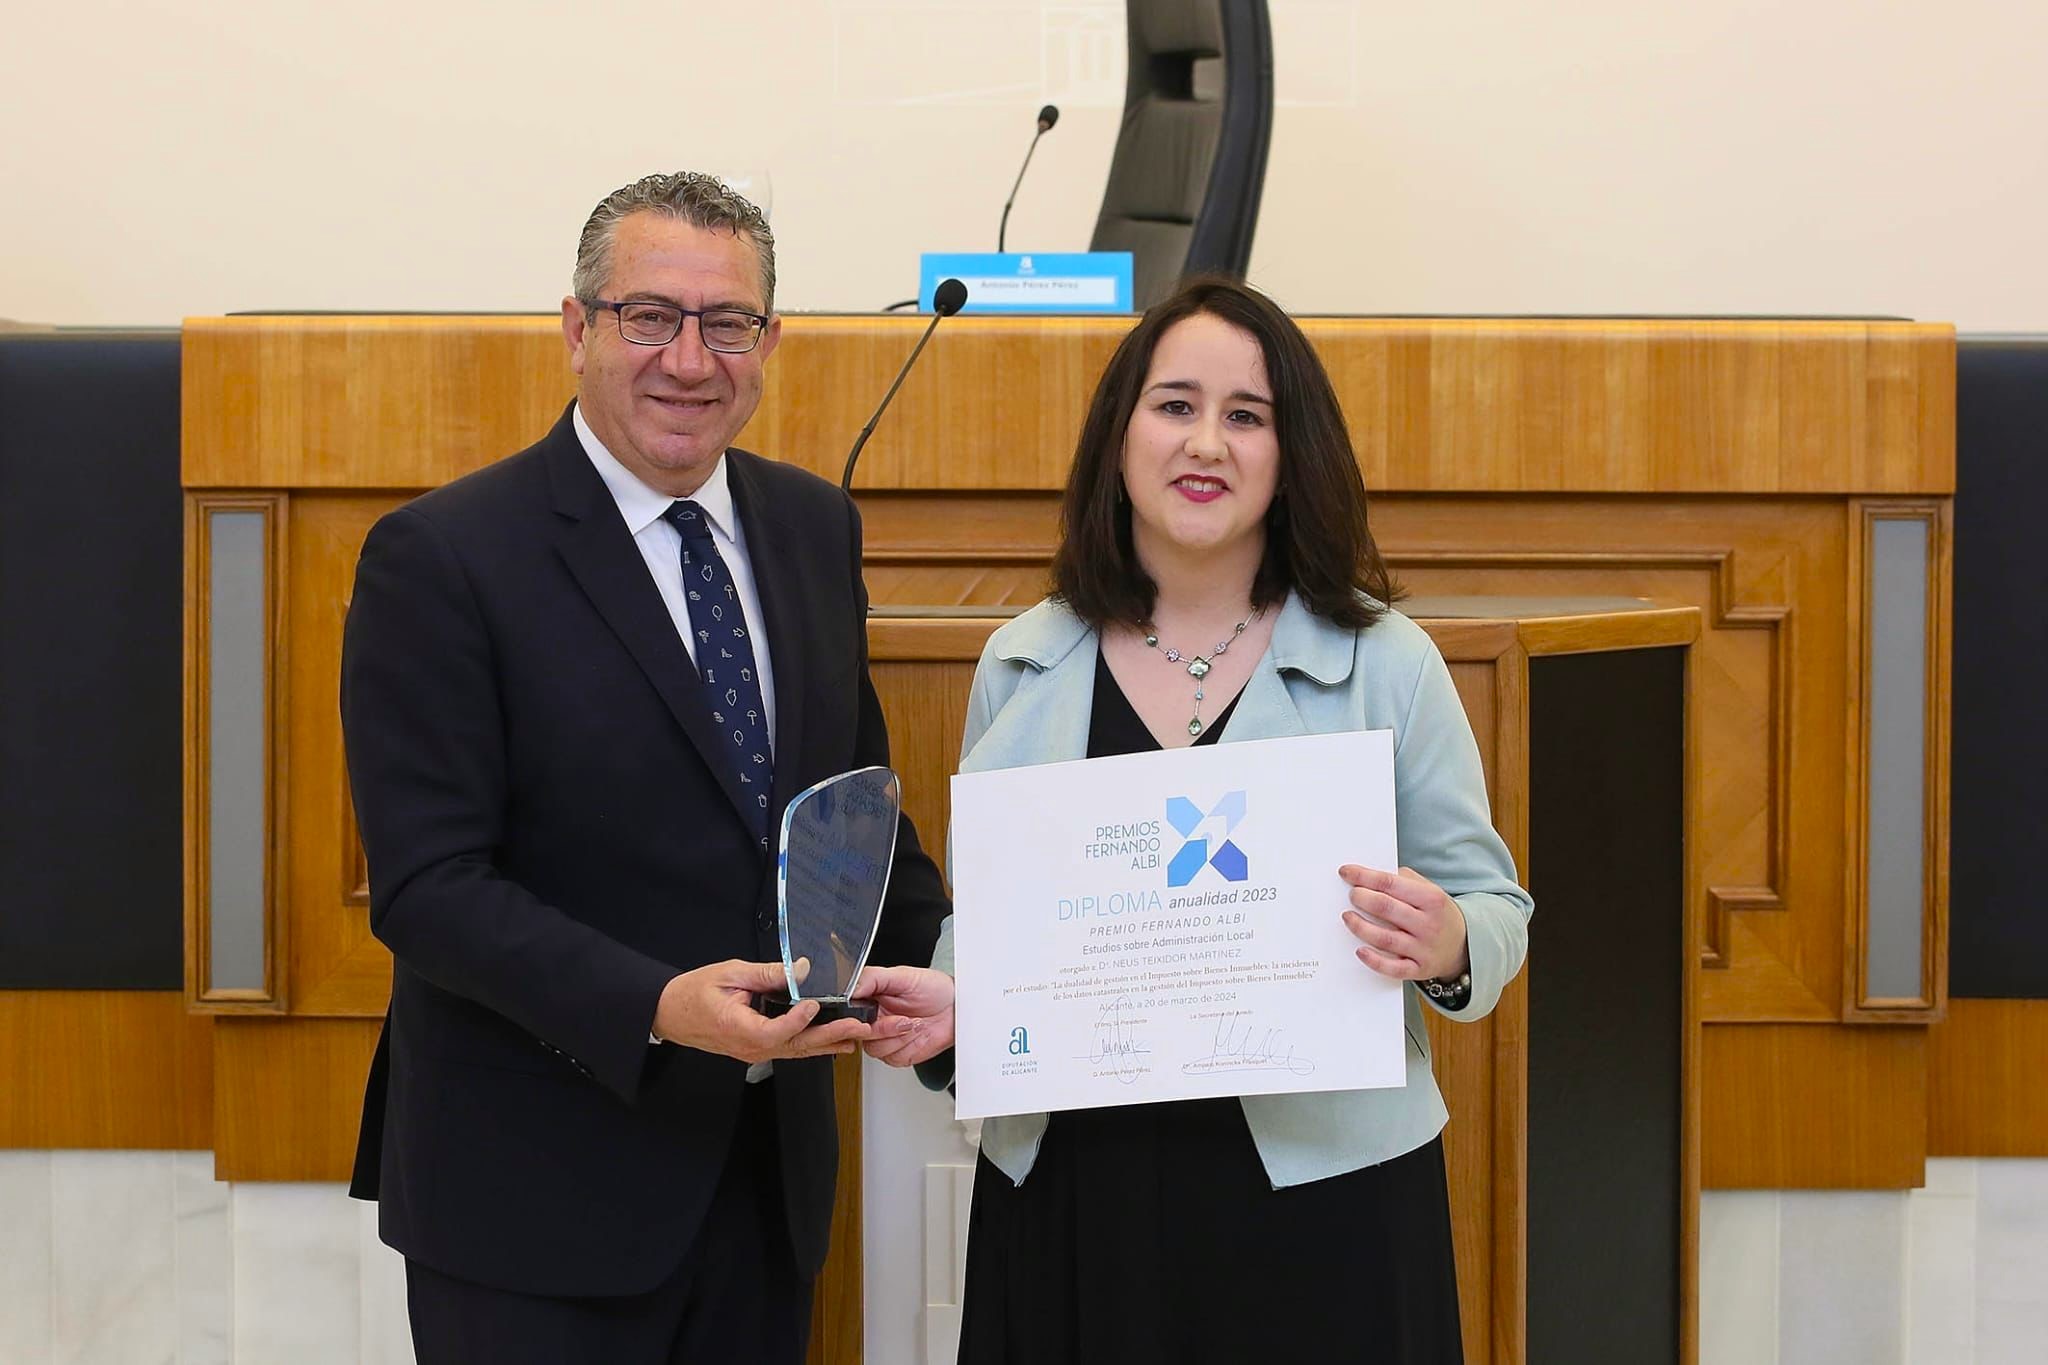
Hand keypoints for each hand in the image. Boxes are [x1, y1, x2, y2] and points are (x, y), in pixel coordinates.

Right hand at [651, 959, 872, 1063]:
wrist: (670, 1012)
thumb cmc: (694, 992)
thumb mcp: (729, 973)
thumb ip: (767, 973)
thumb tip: (801, 968)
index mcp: (737, 1027)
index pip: (773, 1031)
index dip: (796, 1020)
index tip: (813, 1004)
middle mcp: (749, 1046)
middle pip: (795, 1046)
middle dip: (830, 1036)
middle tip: (858, 1028)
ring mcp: (753, 1052)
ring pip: (796, 1051)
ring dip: (827, 1044)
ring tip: (856, 1037)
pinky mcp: (756, 1050)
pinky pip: (788, 1050)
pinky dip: (812, 1045)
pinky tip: (832, 1042)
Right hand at [849, 964, 954, 1066]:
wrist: (956, 1008)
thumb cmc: (933, 988)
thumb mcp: (901, 975)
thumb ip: (872, 978)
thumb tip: (850, 987)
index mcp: (869, 999)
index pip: (848, 1013)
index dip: (856, 1018)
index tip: (873, 1014)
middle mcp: (874, 1020)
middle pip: (859, 1035)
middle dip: (884, 1029)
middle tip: (903, 1019)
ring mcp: (885, 1038)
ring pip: (875, 1049)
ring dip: (899, 1037)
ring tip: (914, 1023)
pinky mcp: (898, 1054)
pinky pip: (892, 1058)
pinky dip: (907, 1047)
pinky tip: (917, 1034)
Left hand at [1339, 865, 1468, 982]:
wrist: (1463, 945)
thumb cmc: (1437, 914)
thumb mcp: (1430, 890)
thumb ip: (1404, 879)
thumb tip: (1371, 874)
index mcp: (1431, 899)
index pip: (1391, 883)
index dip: (1364, 876)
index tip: (1346, 872)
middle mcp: (1428, 924)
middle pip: (1386, 908)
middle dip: (1362, 898)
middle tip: (1352, 895)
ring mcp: (1423, 949)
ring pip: (1385, 938)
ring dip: (1360, 926)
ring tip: (1347, 917)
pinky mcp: (1418, 969)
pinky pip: (1393, 968)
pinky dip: (1374, 960)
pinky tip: (1360, 950)